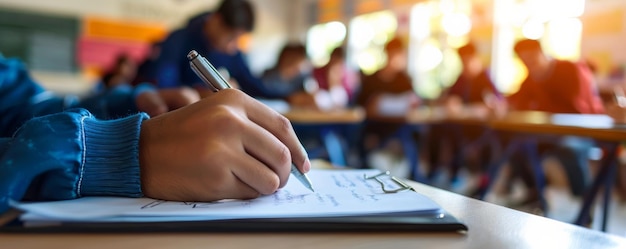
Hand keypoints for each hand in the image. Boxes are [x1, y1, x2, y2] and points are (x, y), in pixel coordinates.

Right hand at [138, 89, 310, 201]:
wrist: (138, 153)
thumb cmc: (182, 136)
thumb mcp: (215, 114)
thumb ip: (252, 127)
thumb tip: (293, 156)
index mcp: (233, 100)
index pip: (282, 127)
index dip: (298, 149)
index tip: (303, 165)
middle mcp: (230, 121)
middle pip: (282, 155)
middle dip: (286, 174)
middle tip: (278, 181)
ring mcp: (223, 149)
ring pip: (272, 178)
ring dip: (266, 187)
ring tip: (249, 183)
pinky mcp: (216, 176)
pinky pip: (251, 193)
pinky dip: (246, 195)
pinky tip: (228, 186)